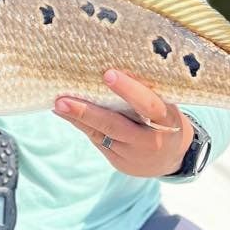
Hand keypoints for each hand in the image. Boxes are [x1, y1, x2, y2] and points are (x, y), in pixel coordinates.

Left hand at [53, 67, 194, 177]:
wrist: (171, 158)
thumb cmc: (163, 119)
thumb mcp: (164, 105)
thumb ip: (145, 92)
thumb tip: (110, 68)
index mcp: (165, 119)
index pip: (147, 104)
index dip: (129, 90)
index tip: (107, 74)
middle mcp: (149, 140)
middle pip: (115, 125)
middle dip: (87, 112)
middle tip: (63, 100)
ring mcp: (132, 154)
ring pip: (101, 134)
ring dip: (77, 118)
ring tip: (58, 103)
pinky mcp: (119, 162)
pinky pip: (97, 140)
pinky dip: (81, 125)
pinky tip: (65, 113)